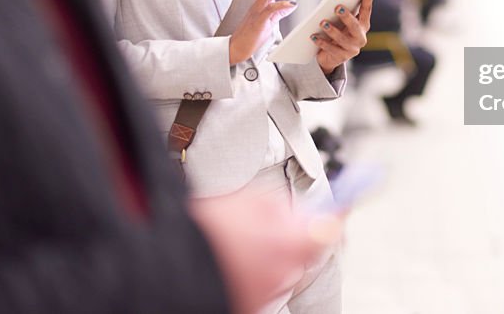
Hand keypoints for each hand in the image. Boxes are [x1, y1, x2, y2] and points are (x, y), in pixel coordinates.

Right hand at [190, 191, 340, 313]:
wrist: (163, 260)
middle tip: (261, 227)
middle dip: (288, 240)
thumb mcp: (247, 201)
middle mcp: (282, 276)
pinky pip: (259, 289)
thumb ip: (280, 209)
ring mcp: (265, 298)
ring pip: (279, 273)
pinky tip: (227, 264)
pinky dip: (249, 278)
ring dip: (266, 260)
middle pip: (301, 255)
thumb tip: (296, 215)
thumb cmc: (204, 228)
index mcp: (287, 245)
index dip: (334, 219)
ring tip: (233, 247)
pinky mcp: (249, 309)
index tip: (341, 210)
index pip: (327, 232)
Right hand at [229, 0, 311, 64]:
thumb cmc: (251, 36)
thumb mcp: (269, 21)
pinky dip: (282, 4)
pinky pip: (270, 9)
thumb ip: (280, 12)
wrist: (237, 47)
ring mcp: (257, 11)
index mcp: (262, 2)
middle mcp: (259, 3)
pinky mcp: (258, 21)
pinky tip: (292, 4)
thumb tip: (292, 4)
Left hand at [311, 0, 373, 74]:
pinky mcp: (341, 57)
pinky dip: (321, 42)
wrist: (330, 57)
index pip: (366, 11)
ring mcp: (352, 49)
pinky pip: (331, 49)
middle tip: (337, 7)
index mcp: (363, 26)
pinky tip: (313, 37)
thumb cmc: (336, 33)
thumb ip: (344, 12)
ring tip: (322, 23)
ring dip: (332, 30)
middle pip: (355, 26)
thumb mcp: (342, 23)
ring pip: (342, 39)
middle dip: (346, 16)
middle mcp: (360, 37)